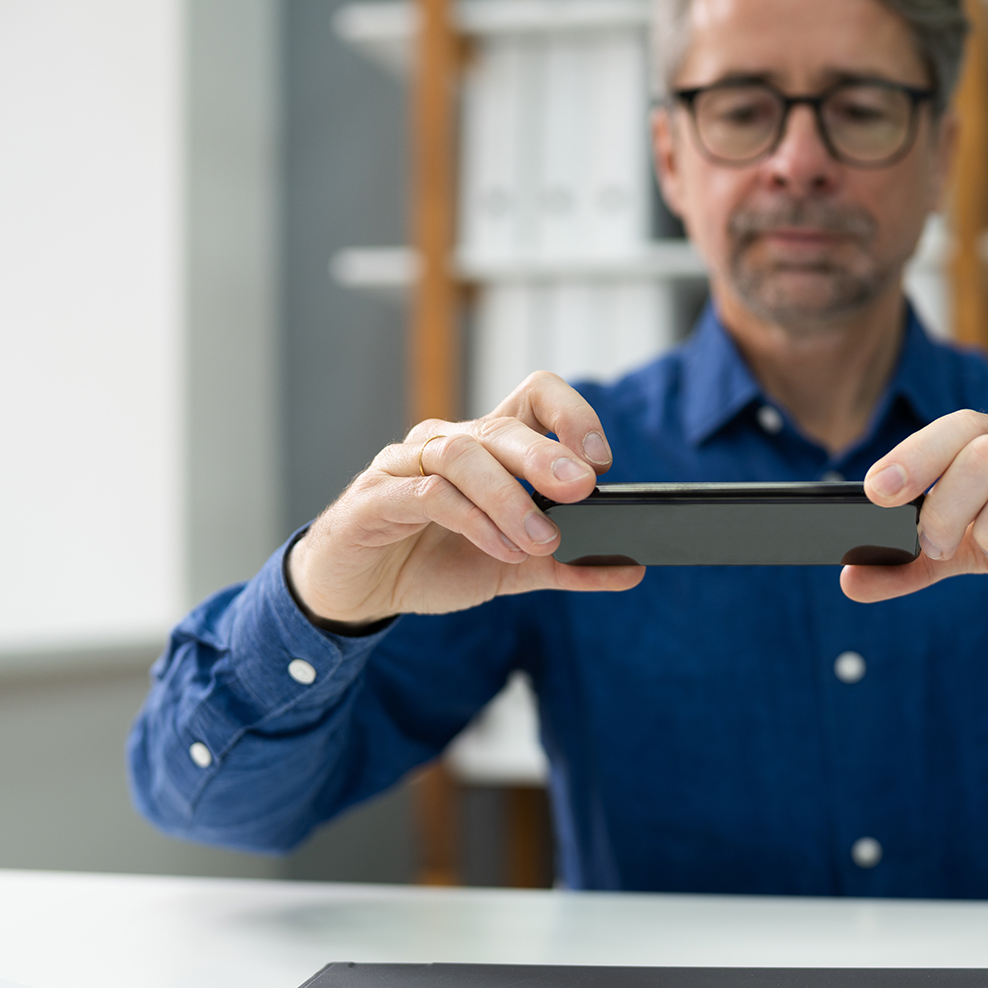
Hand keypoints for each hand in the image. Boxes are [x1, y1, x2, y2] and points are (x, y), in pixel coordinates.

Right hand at [286, 372, 642, 627]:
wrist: (355, 591)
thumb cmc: (430, 561)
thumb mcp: (513, 567)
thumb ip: (568, 566)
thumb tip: (632, 568)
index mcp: (486, 448)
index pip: (532, 397)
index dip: (571, 416)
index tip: (602, 461)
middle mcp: (446, 443)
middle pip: (502, 426)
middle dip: (546, 456)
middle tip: (583, 489)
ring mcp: (407, 466)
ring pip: (464, 455)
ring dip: (509, 498)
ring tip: (542, 539)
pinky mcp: (376, 498)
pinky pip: (428, 494)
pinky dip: (472, 521)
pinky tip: (501, 549)